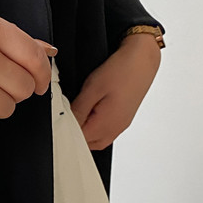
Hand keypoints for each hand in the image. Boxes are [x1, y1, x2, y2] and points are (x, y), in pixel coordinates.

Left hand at [69, 33, 160, 150]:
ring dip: (85, 130)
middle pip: (88, 144)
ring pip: (96, 139)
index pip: (79, 141)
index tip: (60, 119)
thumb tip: (65, 123)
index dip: (66, 131)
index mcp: (106, 126)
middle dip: (75, 132)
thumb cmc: (122, 71)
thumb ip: (78, 110)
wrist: (143, 59)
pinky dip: (95, 125)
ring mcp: (121, 125)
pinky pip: (106, 131)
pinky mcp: (124, 118)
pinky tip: (92, 110)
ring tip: (79, 110)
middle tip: (67, 114)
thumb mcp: (92, 89)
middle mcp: (115, 129)